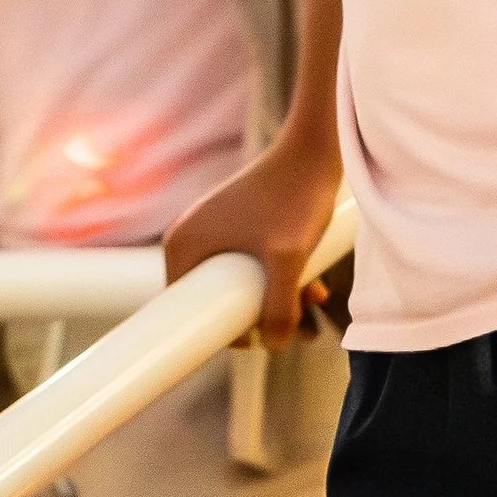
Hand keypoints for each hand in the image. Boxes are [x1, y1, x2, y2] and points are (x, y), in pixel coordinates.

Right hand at [164, 140, 338, 343]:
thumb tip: (273, 345)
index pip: (188, 311)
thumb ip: (281, 309)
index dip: (222, 333)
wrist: (315, 152)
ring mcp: (216, 230)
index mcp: (181, 245)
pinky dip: (280, 279)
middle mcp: (191, 237)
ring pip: (243, 285)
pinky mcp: (240, 226)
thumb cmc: (294, 199)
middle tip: (296, 321)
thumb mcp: (288, 261)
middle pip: (219, 300)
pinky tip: (315, 285)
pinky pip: (254, 266)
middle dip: (259, 316)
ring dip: (277, 300)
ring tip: (314, 299)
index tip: (259, 339)